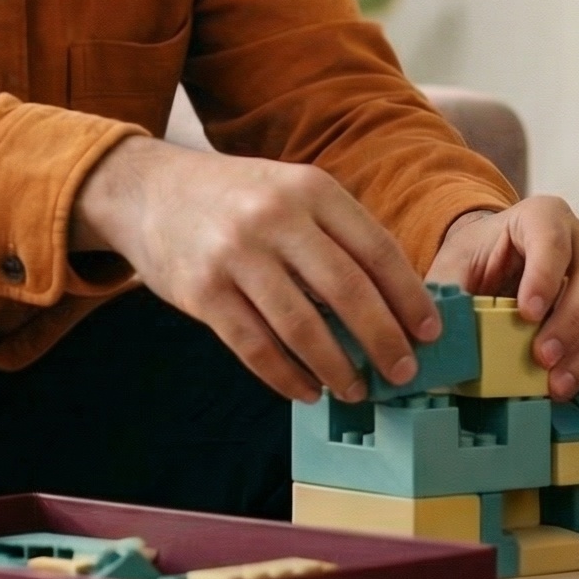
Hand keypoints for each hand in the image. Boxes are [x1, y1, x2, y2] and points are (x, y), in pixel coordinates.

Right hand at [70, 136, 441, 402]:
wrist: (148, 190)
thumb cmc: (234, 198)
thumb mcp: (289, 190)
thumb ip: (335, 235)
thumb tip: (394, 303)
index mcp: (309, 187)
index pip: (376, 249)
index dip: (410, 298)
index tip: (430, 333)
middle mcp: (274, 217)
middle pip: (347, 291)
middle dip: (384, 340)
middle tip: (403, 372)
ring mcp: (235, 254)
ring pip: (302, 327)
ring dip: (337, 368)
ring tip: (355, 389)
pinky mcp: (202, 291)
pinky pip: (255, 347)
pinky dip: (287, 377)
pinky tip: (306, 390)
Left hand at [427, 196, 578, 401]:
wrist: (497, 260)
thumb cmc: (478, 258)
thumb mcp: (454, 264)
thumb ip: (446, 288)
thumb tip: (435, 331)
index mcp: (543, 216)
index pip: (552, 240)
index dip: (543, 277)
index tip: (526, 314)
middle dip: (569, 324)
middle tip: (542, 358)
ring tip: (557, 385)